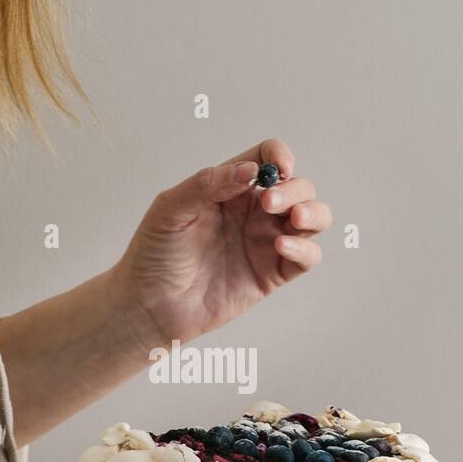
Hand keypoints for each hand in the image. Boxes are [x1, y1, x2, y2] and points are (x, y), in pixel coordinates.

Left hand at [113, 138, 333, 349]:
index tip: (278, 167)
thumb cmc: (154, 254)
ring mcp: (265, 242)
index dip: (279, 155)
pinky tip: (283, 246)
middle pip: (297, 186)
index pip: (266, 158)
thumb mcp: (171, 208)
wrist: (149, 305)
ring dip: (313, 212)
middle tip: (271, 203)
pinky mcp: (272, 274)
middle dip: (294, 189)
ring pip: (312, 218)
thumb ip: (208, 183)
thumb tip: (250, 169)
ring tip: (295, 218)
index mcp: (230, 188)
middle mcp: (253, 212)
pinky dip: (305, 248)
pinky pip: (306, 257)